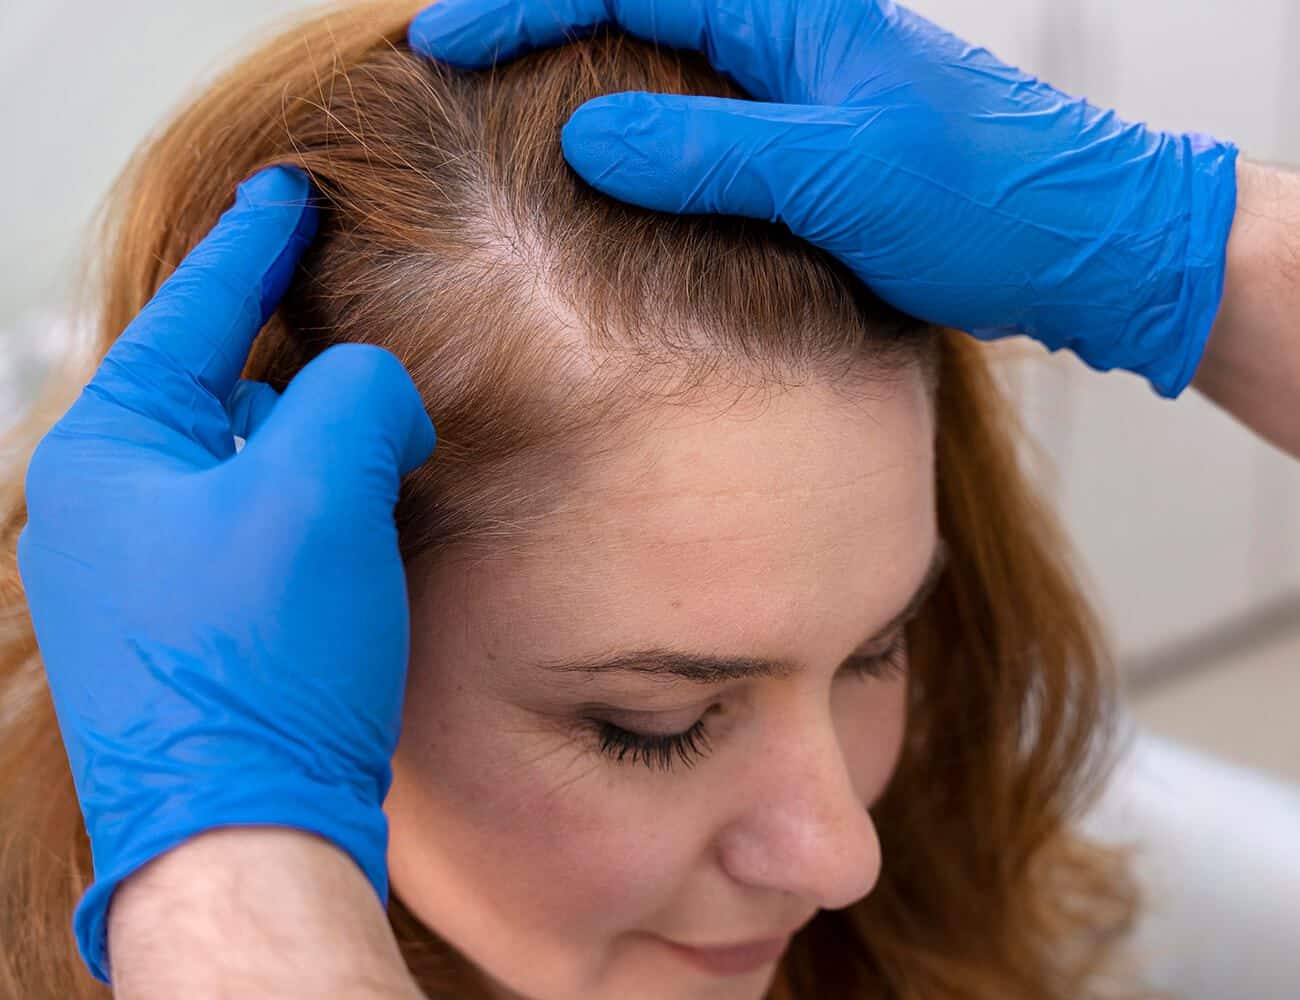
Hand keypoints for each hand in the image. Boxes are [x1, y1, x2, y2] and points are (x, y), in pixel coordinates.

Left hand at [17, 166, 436, 981]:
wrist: (248, 833)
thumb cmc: (260, 665)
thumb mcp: (317, 491)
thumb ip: (355, 394)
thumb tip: (375, 391)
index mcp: (111, 455)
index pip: (192, 313)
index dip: (252, 243)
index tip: (290, 189)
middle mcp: (112, 508)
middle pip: (216, 385)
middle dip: (288, 349)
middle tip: (342, 302)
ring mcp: (150, 572)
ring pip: (244, 457)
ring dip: (310, 433)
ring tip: (368, 417)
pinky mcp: (199, 622)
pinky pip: (257, 520)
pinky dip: (311, 495)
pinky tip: (355, 503)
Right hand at [410, 0, 1239, 397]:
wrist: (1082, 240)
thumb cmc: (984, 198)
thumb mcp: (837, 176)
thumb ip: (706, 152)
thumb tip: (579, 136)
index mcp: (790, 14)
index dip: (524, 5)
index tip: (441, 41)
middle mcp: (786, 34)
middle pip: (633, 5)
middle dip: (539, 22)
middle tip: (454, 61)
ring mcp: (795, 86)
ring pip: (659, 62)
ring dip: (579, 73)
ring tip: (499, 108)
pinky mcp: (807, 139)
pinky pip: (697, 116)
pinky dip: (636, 132)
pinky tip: (602, 169)